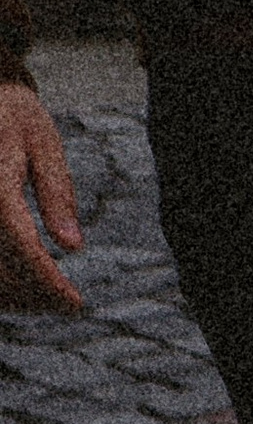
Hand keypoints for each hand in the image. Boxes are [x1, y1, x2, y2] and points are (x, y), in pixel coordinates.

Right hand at [0, 83, 83, 313]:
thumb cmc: (14, 117)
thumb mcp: (44, 144)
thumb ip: (58, 193)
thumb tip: (73, 246)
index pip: (18, 241)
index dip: (45, 278)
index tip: (75, 303)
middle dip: (33, 295)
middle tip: (70, 306)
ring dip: (14, 297)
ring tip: (51, 300)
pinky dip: (1, 285)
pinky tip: (26, 287)